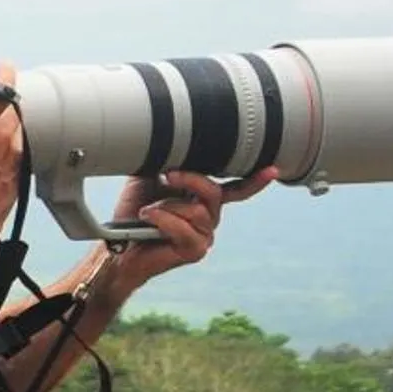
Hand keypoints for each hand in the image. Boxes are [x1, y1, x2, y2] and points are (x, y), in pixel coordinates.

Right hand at [0, 59, 25, 243]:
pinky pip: (18, 145)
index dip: (4, 74)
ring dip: (5, 120)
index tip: (4, 65)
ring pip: (16, 126)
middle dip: (1, 98)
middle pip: (11, 107)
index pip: (1, 92)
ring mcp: (15, 155)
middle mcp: (3, 139)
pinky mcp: (19, 169)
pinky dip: (7, 139)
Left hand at [105, 167, 275, 288]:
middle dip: (190, 180)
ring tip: (147, 210)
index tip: (272, 169)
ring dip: (167, 206)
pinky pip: (184, 228)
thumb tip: (169, 140)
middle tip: (168, 176)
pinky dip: (162, 219)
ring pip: (198, 211)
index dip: (254, 180)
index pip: (235, 189)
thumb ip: (165, 162)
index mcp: (203, 199)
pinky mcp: (195, 250)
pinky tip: (147, 217)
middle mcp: (209, 217)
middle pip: (215, 193)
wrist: (119, 244)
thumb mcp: (148, 178)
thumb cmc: (134, 212)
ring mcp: (204, 235)